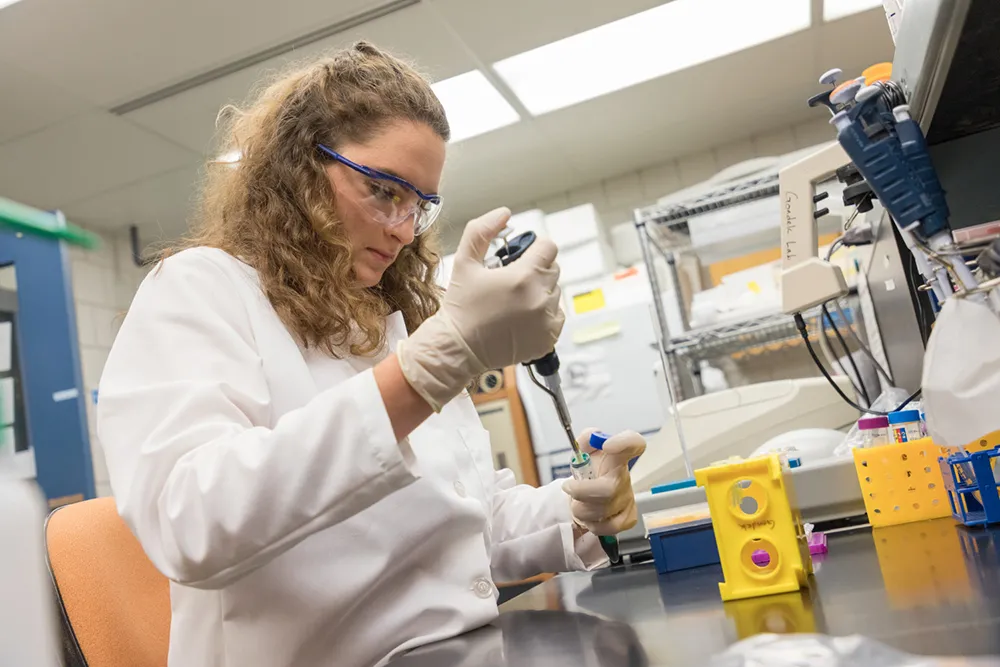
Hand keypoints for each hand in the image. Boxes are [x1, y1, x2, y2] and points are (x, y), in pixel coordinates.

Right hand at [397, 207, 564, 410]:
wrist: (457, 348)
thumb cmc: (460, 306)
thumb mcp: (464, 261)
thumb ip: (482, 231)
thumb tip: (505, 213)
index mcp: (524, 277)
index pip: (549, 248)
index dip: (535, 249)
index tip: (522, 257)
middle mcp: (540, 299)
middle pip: (553, 270)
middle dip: (535, 270)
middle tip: (512, 281)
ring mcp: (546, 321)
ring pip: (555, 294)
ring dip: (539, 293)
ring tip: (514, 302)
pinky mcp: (547, 339)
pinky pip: (556, 317)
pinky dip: (544, 315)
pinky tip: (521, 318)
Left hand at [563, 429, 645, 535]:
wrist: (587, 493)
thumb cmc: (588, 471)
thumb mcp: (583, 451)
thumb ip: (585, 440)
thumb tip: (591, 438)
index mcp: (616, 456)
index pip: (633, 442)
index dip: (624, 442)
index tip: (607, 444)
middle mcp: (624, 477)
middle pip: (608, 489)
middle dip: (581, 492)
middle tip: (569, 488)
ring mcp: (628, 499)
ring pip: (604, 511)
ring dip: (581, 509)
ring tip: (577, 503)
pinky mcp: (629, 518)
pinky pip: (609, 527)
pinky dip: (593, 524)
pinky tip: (589, 516)